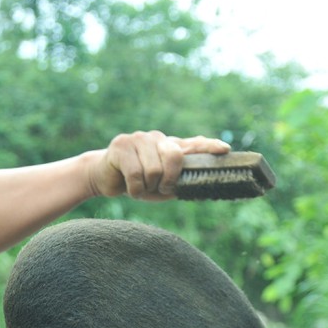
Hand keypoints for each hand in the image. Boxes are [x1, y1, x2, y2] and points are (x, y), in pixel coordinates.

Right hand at [88, 131, 230, 200]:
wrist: (102, 178)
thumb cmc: (135, 183)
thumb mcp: (159, 186)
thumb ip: (177, 182)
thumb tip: (198, 184)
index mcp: (168, 146)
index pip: (193, 144)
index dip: (209, 146)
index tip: (225, 149)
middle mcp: (156, 138)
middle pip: (174, 157)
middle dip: (169, 180)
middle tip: (159, 189)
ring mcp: (138, 139)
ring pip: (154, 170)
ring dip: (147, 188)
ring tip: (139, 187)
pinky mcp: (121, 145)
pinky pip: (136, 174)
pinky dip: (135, 190)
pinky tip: (128, 188)